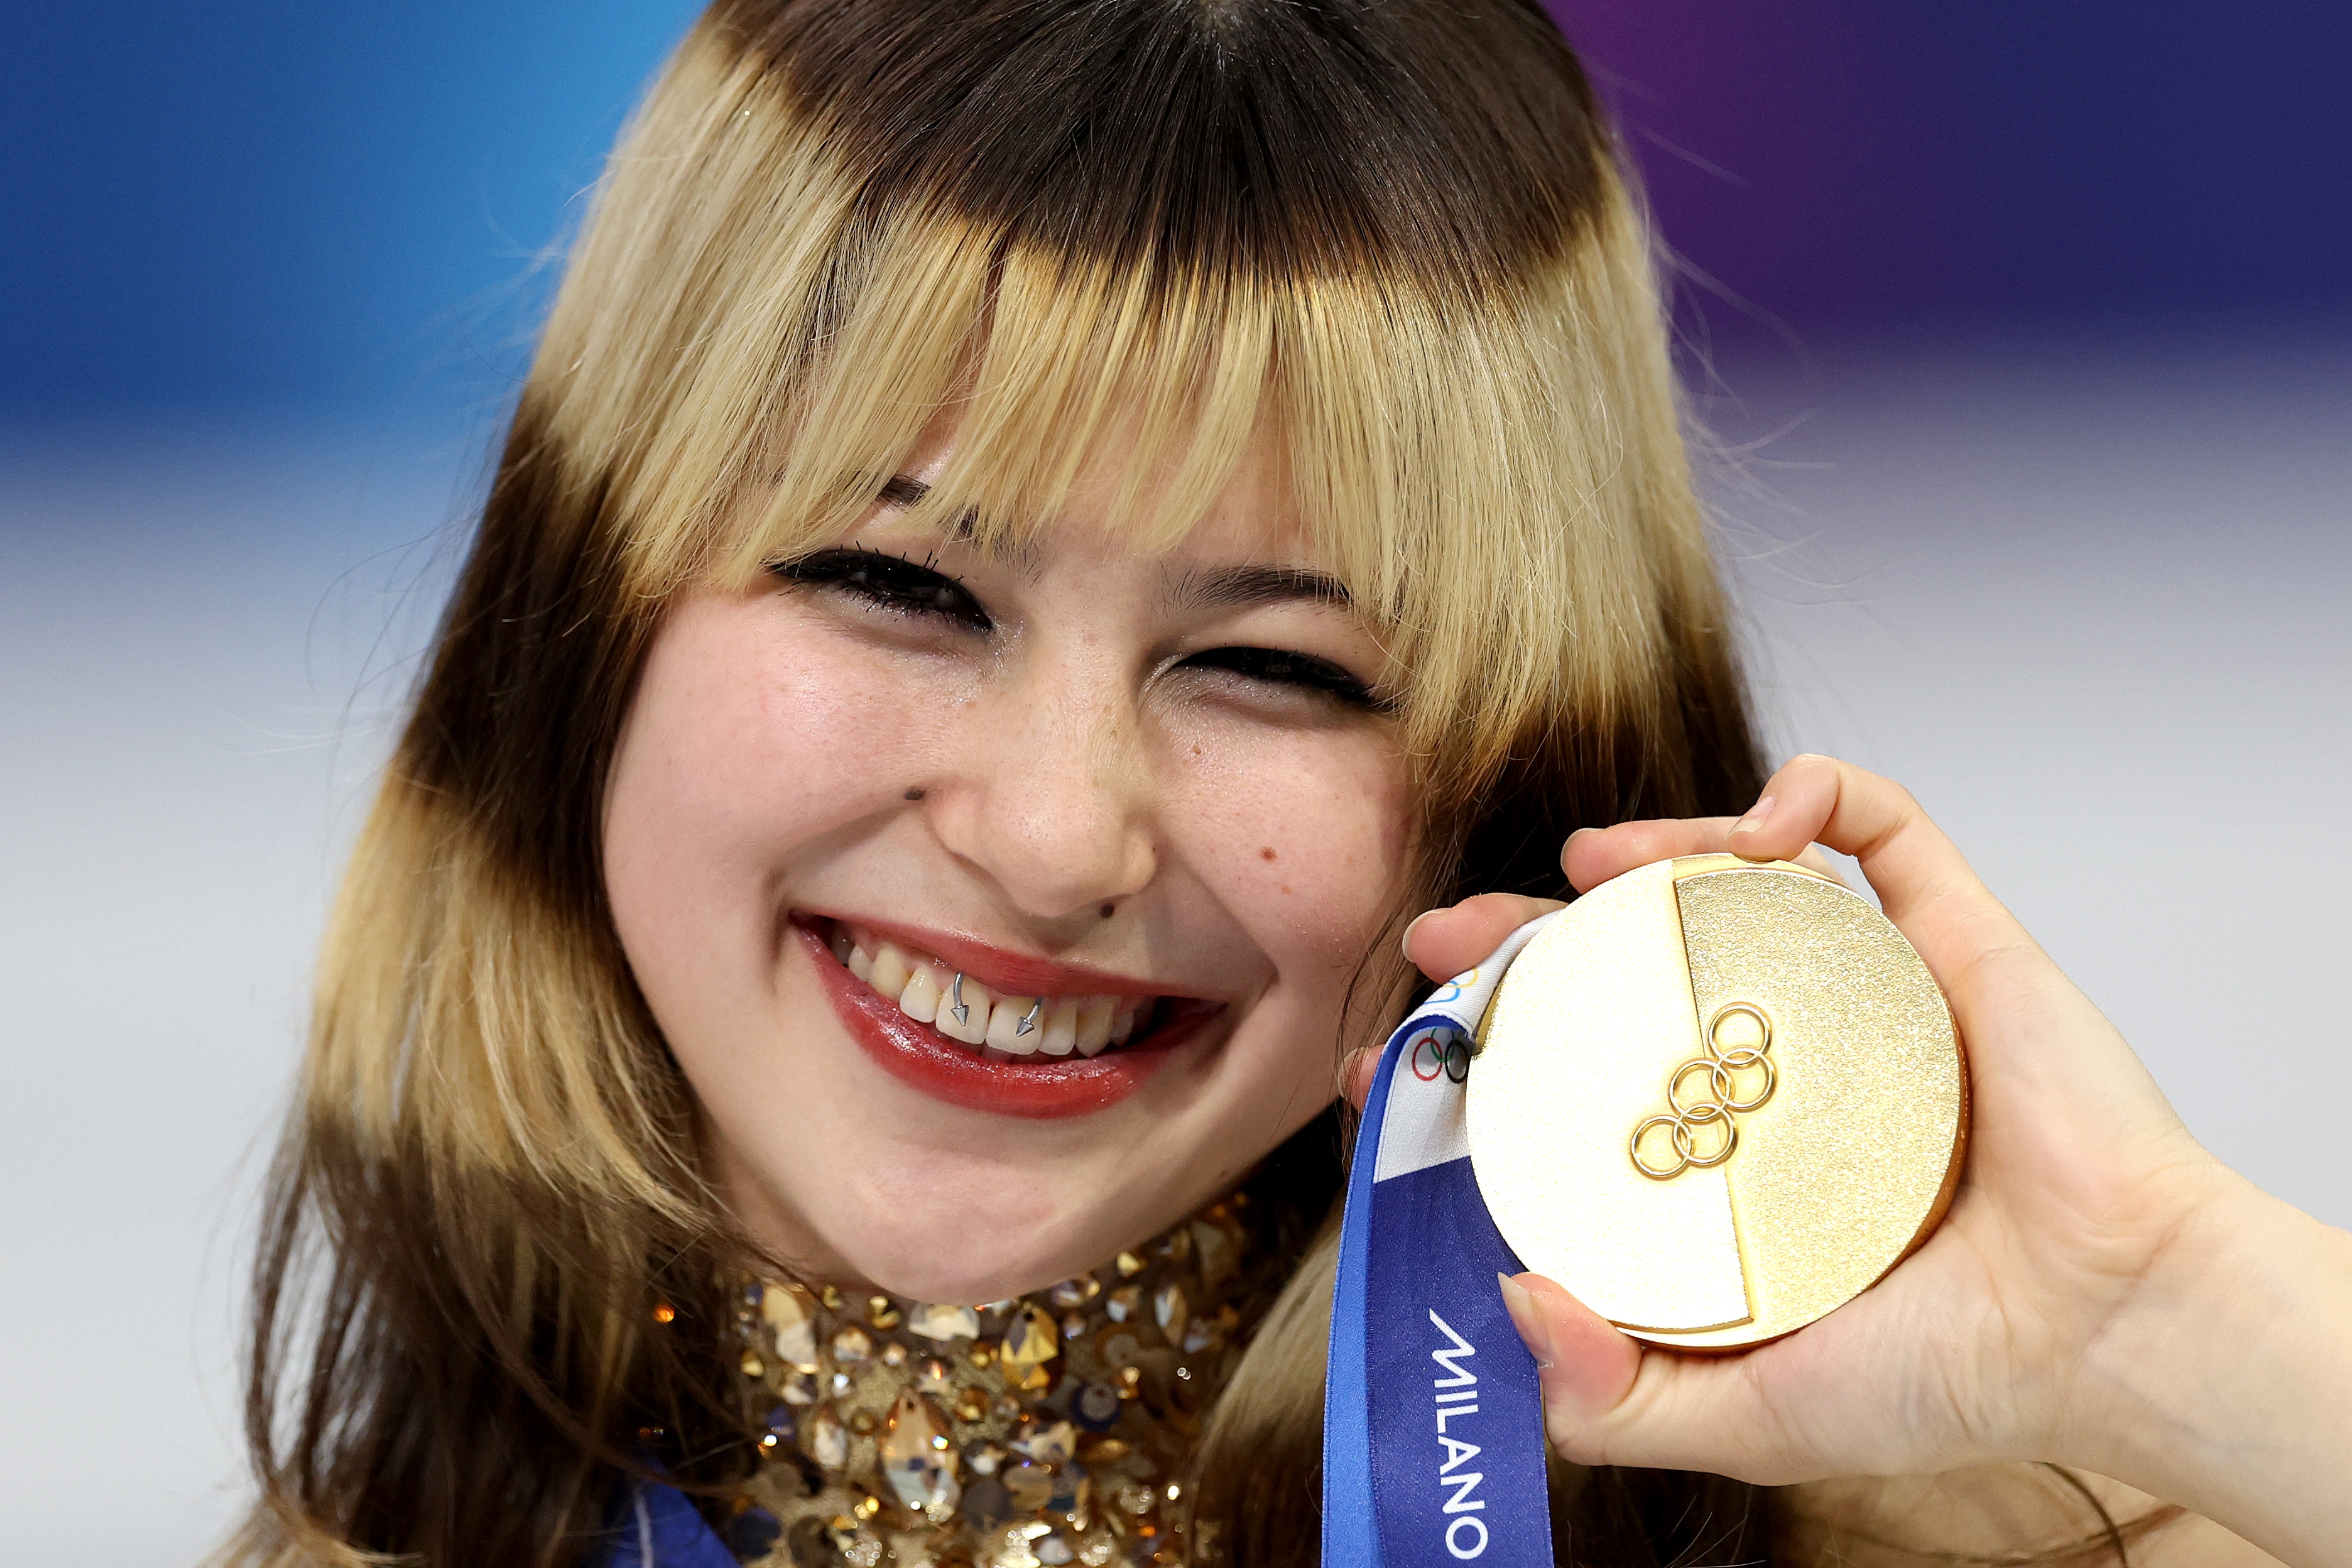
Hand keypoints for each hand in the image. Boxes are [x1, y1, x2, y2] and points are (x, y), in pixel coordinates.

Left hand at [1379, 756, 2351, 1567]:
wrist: (2116, 1330)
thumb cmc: (1959, 1376)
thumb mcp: (1751, 1414)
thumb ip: (1617, 1399)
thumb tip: (1515, 1300)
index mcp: (1726, 1157)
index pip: (1570, 1079)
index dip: (1479, 1056)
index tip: (1397, 1057)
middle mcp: (1781, 1067)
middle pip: (1625, 966)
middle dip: (1523, 939)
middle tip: (1449, 937)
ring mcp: (1862, 994)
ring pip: (1732, 880)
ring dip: (1648, 846)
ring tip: (1587, 859)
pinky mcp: (1951, 937)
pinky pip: (1880, 826)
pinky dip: (1814, 792)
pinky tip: (1762, 822)